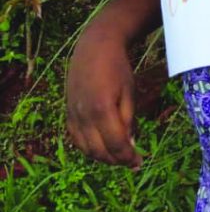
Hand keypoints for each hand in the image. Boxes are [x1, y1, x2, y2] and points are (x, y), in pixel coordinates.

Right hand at [66, 23, 141, 168]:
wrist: (94, 48)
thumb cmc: (117, 68)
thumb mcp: (129, 92)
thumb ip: (128, 120)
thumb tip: (130, 145)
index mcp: (102, 109)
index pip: (115, 144)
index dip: (128, 157)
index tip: (139, 162)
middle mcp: (84, 115)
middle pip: (99, 151)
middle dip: (117, 160)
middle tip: (132, 162)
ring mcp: (73, 115)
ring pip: (86, 149)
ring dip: (103, 157)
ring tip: (119, 156)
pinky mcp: (68, 113)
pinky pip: (76, 139)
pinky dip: (88, 148)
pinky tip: (102, 147)